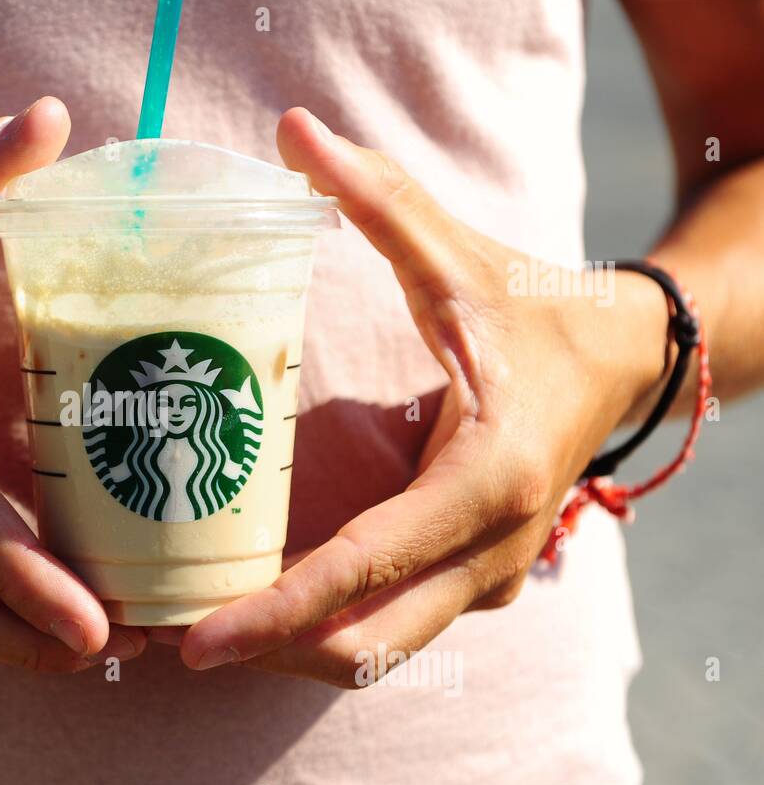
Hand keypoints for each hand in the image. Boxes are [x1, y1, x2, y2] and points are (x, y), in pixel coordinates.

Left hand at [175, 107, 667, 685]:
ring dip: (288, 653)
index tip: (195, 640)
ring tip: (191, 629)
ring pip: (378, 653)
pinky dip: (323, 633)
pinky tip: (256, 608)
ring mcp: (490, 580)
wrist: (620, 362)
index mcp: (487, 480)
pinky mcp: (477, 585)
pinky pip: (393, 632)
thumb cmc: (534, 311)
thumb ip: (380, 200)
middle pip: (365, 645)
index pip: (366, 568)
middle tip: (165, 637)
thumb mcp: (460, 259)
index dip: (276, 611)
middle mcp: (492, 553)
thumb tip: (293, 131)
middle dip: (265, 651)